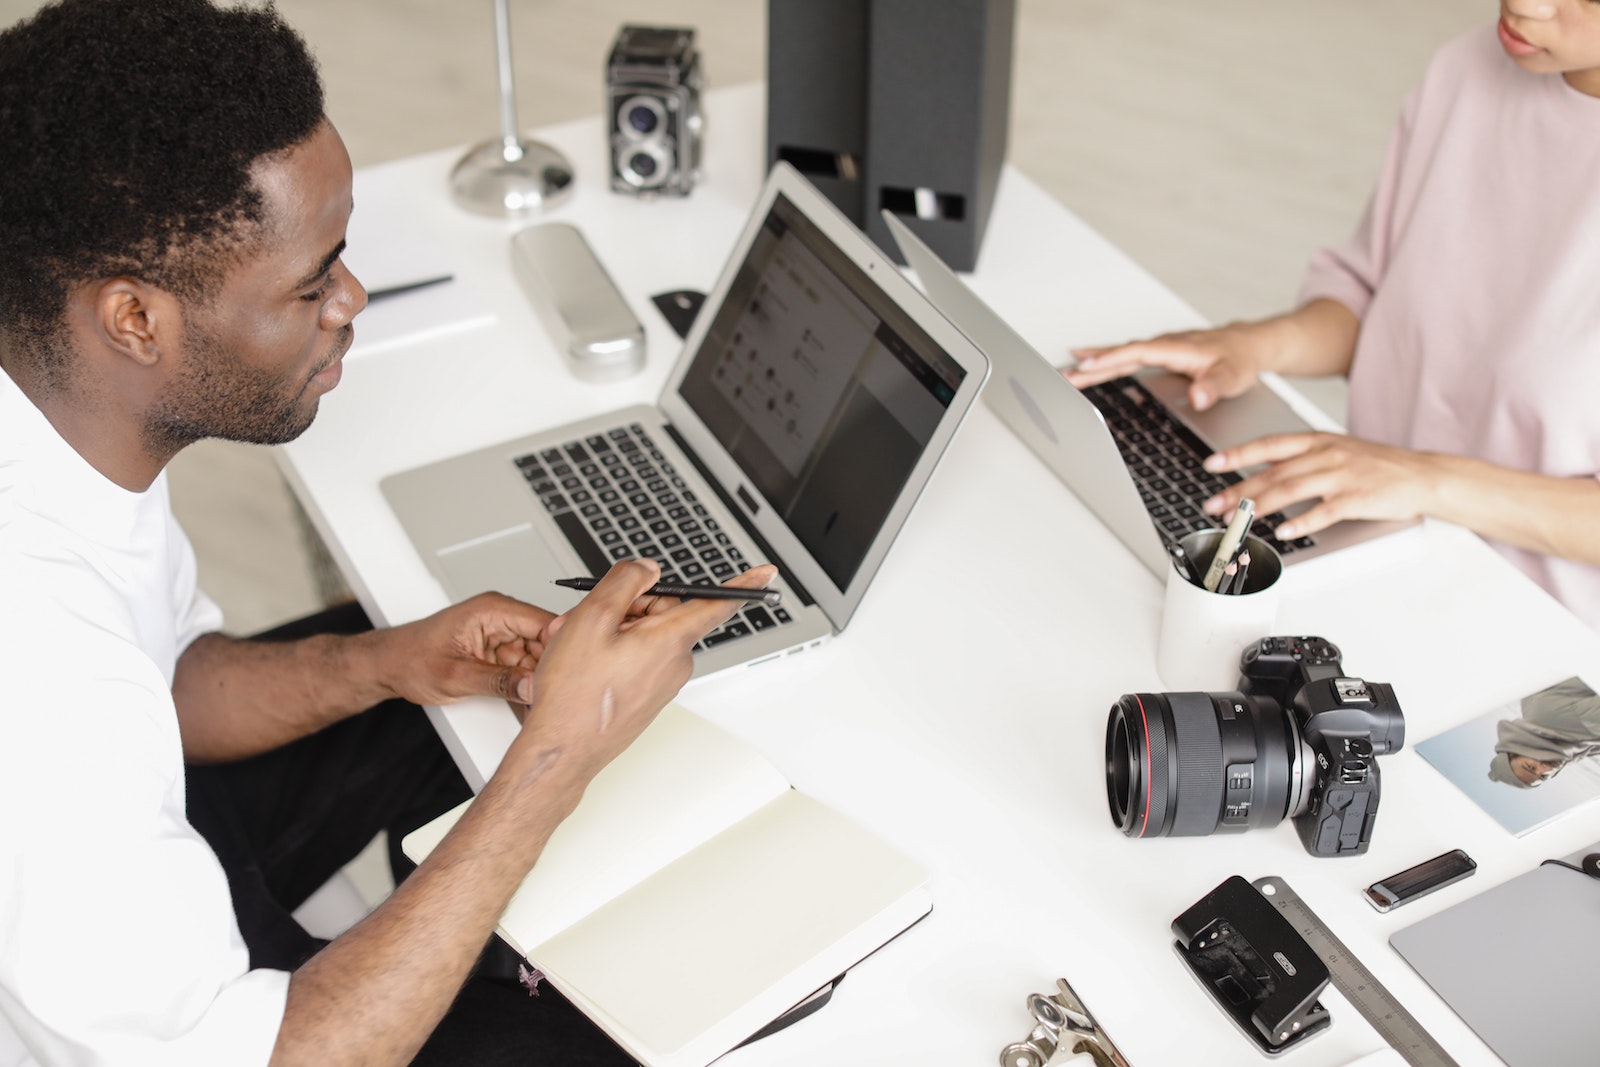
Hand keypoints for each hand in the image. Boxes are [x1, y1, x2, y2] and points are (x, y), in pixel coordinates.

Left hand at [378, 592, 558, 706]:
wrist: (387, 666)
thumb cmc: (409, 659)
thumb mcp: (455, 676)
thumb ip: (497, 681)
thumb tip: (532, 686)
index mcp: (491, 609)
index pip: (544, 622)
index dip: (562, 648)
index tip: (570, 675)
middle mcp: (500, 618)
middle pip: (546, 641)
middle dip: (552, 669)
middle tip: (556, 697)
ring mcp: (500, 635)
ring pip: (538, 657)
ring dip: (539, 680)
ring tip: (541, 704)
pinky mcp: (498, 651)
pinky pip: (523, 667)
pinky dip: (526, 686)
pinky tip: (528, 702)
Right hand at [511, 560, 778, 779]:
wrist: (562, 749)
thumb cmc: (575, 694)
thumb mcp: (592, 618)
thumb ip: (625, 581)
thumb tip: (647, 568)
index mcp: (670, 640)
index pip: (717, 604)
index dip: (744, 583)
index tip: (767, 573)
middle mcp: (675, 662)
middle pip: (662, 611)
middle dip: (627, 606)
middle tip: (587, 617)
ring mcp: (662, 682)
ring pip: (645, 634)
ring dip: (612, 630)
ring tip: (576, 645)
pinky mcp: (648, 696)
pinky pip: (637, 658)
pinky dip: (612, 652)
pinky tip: (585, 663)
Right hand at [1065, 321, 1273, 410]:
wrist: (1249, 345)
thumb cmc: (1240, 360)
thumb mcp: (1232, 377)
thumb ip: (1214, 388)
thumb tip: (1198, 397)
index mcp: (1176, 348)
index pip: (1136, 353)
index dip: (1110, 359)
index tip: (1086, 365)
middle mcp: (1163, 345)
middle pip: (1120, 354)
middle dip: (1091, 365)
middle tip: (1064, 376)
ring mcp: (1159, 348)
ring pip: (1119, 353)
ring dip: (1093, 361)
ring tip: (1066, 371)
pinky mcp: (1158, 352)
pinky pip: (1125, 354)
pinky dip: (1104, 358)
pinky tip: (1088, 360)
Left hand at [1200, 432, 1438, 539]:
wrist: (1422, 474)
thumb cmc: (1378, 465)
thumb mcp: (1336, 449)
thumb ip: (1301, 456)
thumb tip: (1264, 466)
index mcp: (1318, 440)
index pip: (1270, 445)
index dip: (1238, 454)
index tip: (1212, 464)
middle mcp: (1326, 454)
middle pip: (1274, 472)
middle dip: (1239, 489)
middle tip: (1214, 505)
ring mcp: (1342, 475)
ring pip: (1292, 489)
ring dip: (1259, 506)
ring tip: (1238, 520)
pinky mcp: (1357, 497)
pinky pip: (1324, 511)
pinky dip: (1301, 521)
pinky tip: (1283, 531)